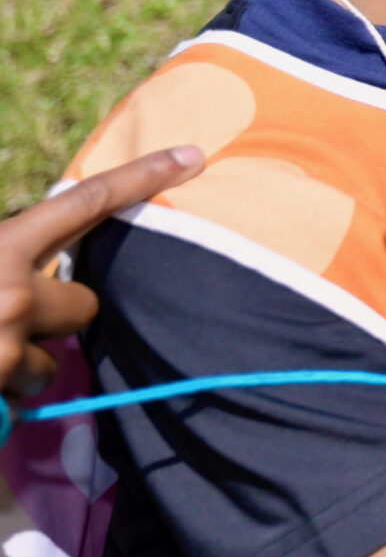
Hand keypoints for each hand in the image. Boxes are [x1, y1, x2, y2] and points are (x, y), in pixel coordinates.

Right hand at [1, 146, 204, 397]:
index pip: (83, 204)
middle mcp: (11, 296)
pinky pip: (16, 402)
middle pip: (83, 303)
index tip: (194, 154)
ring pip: (48, 361)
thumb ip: (2, 250)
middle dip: (56, 313)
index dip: (140, 177)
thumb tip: (28, 254)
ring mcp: (4, 351)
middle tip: (4, 316)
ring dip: (21, 362)